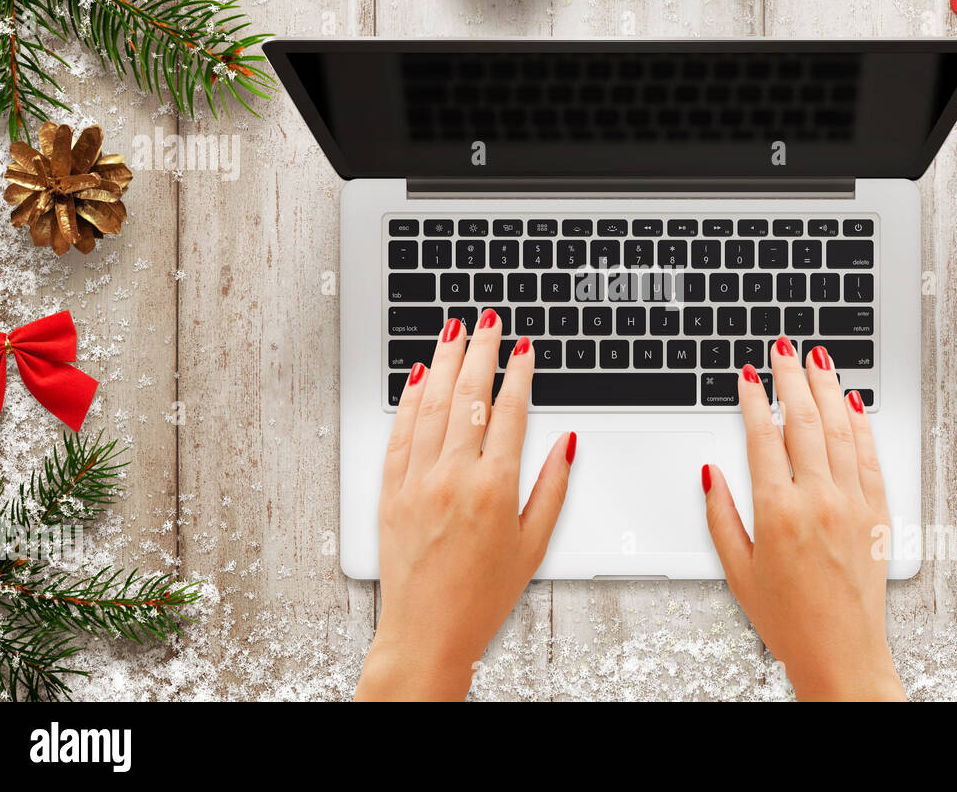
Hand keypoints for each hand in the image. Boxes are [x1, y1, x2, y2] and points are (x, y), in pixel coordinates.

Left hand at [355, 311, 575, 700]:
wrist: (427, 632)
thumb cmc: (482, 597)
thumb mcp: (534, 544)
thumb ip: (553, 487)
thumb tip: (566, 441)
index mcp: (495, 489)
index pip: (509, 412)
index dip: (519, 375)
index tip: (523, 350)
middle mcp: (453, 477)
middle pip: (468, 396)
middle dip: (480, 353)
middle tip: (488, 323)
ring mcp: (417, 481)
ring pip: (430, 405)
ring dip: (443, 363)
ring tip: (453, 333)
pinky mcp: (390, 491)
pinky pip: (399, 434)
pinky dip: (408, 400)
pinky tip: (416, 377)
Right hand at [703, 337, 903, 700]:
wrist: (842, 654)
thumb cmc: (789, 621)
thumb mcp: (737, 571)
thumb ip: (720, 515)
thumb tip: (711, 472)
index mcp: (778, 513)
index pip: (763, 437)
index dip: (753, 400)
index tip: (748, 377)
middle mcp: (819, 501)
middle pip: (803, 421)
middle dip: (791, 378)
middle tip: (782, 350)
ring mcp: (853, 504)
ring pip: (839, 429)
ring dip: (827, 387)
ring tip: (818, 358)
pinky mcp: (879, 514)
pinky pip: (869, 456)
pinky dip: (861, 424)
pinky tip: (852, 402)